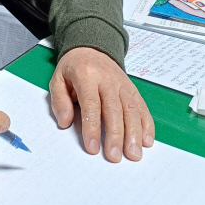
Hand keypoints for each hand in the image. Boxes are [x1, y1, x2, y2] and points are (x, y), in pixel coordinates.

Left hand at [49, 47, 153, 162]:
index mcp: (86, 75)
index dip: (92, 127)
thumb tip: (64, 122)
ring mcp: (122, 84)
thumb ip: (59, 101)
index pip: (91, 103)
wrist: (91, 47)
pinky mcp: (132, 88)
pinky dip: (146, 124)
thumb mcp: (58, 79)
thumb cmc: (74, 67)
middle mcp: (107, 79)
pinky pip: (141, 106)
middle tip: (115, 156)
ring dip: (134, 133)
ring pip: (131, 109)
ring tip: (133, 154)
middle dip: (115, 135)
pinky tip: (146, 140)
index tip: (92, 148)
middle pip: (114, 109)